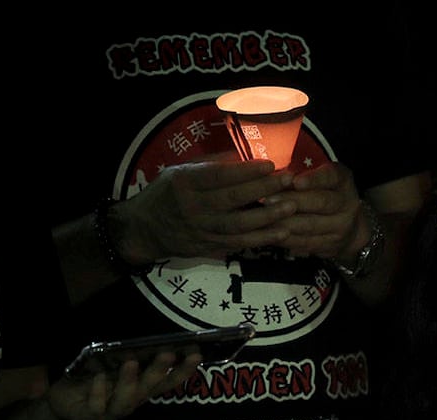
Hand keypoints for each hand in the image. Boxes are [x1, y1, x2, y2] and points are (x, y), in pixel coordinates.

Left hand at [49, 351, 202, 419]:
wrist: (64, 401)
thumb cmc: (93, 380)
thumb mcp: (112, 366)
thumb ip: (130, 357)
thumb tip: (148, 335)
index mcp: (141, 388)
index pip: (168, 380)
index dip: (183, 370)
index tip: (196, 355)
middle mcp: (132, 400)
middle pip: (149, 388)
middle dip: (158, 372)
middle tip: (166, 354)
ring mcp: (113, 411)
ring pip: (126, 400)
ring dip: (129, 382)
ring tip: (130, 363)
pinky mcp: (91, 415)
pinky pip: (97, 406)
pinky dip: (98, 392)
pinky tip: (97, 378)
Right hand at [115, 157, 296, 263]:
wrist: (144, 230)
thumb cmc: (167, 194)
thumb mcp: (181, 171)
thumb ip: (211, 164)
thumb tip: (245, 153)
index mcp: (185, 183)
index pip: (218, 176)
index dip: (245, 171)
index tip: (270, 164)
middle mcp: (193, 207)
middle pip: (232, 199)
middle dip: (264, 189)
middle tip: (289, 180)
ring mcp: (202, 230)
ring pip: (239, 225)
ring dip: (268, 217)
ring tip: (292, 206)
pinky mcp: (210, 247)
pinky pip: (240, 243)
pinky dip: (263, 238)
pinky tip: (283, 232)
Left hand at [265, 161, 367, 259]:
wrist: (350, 226)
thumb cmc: (323, 192)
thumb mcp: (319, 177)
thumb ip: (300, 174)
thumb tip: (272, 176)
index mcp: (343, 181)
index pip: (330, 177)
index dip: (313, 179)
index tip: (294, 181)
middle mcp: (347, 204)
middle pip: (321, 202)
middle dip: (292, 200)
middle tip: (267, 200)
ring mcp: (341, 227)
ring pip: (311, 226)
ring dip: (285, 222)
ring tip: (263, 218)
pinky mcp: (332, 246)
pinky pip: (306, 243)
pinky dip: (286, 239)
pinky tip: (270, 234)